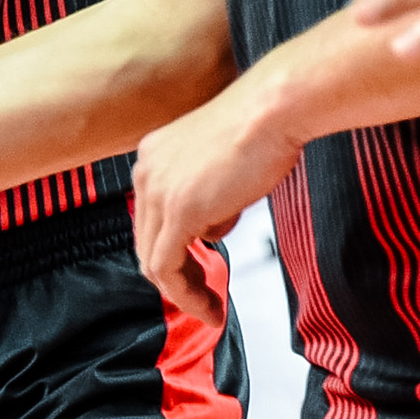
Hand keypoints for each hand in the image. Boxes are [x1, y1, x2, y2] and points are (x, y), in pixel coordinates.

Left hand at [130, 89, 297, 322]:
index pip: (151, 218)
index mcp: (154, 156)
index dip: (174, 251)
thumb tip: (212, 227)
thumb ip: (207, 194)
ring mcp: (158, 191)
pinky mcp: (178, 211)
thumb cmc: (261, 125)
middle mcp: (146, 171)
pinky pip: (168, 268)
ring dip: (183, 293)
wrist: (273, 109)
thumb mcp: (221, 162)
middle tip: (204, 298)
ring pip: (154, 261)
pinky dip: (188, 295)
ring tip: (211, 308)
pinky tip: (211, 307)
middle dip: (177, 277)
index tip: (198, 271)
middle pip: (147, 241)